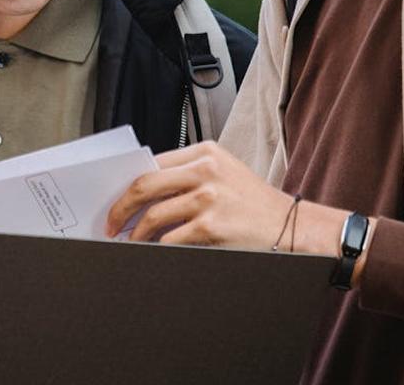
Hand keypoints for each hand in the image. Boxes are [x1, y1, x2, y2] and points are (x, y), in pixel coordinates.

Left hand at [106, 141, 343, 252]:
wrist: (293, 227)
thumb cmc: (255, 205)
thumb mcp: (224, 175)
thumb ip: (189, 176)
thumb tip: (142, 194)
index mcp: (206, 152)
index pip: (152, 163)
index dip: (127, 184)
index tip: (116, 200)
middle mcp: (206, 169)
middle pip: (145, 185)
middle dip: (120, 208)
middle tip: (110, 223)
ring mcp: (209, 197)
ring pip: (153, 215)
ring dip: (135, 233)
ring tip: (129, 242)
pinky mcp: (212, 225)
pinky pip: (170, 239)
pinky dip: (155, 248)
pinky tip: (151, 252)